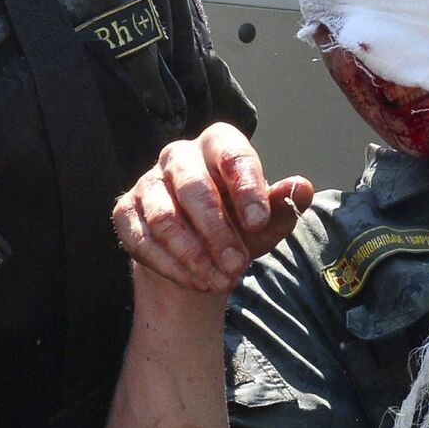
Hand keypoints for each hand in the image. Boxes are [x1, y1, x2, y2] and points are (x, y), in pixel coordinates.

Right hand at [111, 123, 311, 295]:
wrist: (198, 253)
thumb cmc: (237, 226)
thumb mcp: (264, 221)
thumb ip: (282, 205)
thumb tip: (302, 187)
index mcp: (217, 145)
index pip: (231, 155)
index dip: (245, 188)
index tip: (258, 221)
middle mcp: (179, 156)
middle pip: (194, 188)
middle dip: (217, 232)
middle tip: (237, 267)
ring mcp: (148, 183)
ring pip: (165, 218)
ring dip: (193, 255)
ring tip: (220, 282)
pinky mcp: (126, 212)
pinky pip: (141, 239)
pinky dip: (170, 266)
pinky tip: (196, 282)